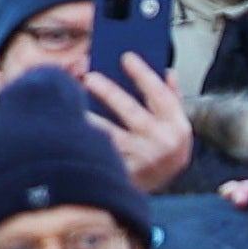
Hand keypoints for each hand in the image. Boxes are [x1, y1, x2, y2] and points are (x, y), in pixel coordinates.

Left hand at [80, 53, 194, 190]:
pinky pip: (100, 153)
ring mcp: (142, 160)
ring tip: (72, 102)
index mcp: (178, 127)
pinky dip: (85, 140)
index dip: (143, 74)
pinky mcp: (124, 175)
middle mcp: (163, 143)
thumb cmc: (163, 150)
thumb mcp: (175, 126)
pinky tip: (69, 128)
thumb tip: (168, 72)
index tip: (126, 56)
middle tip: (89, 76)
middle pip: (131, 111)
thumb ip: (172, 98)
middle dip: (109, 92)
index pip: (161, 95)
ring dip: (90, 117)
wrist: (158, 191)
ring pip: (110, 135)